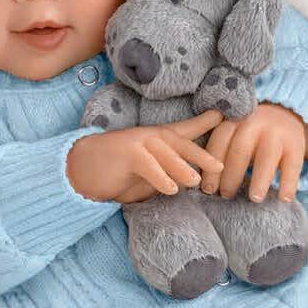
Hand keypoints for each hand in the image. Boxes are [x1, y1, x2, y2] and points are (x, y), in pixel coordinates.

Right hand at [67, 109, 225, 203]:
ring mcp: (138, 142)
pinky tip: (171, 189)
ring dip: (182, 168)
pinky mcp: (126, 153)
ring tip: (196, 181)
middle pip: (181, 143)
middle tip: (220, 165)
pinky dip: (160, 178)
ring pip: (166, 154)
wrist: (82, 168)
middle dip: (202, 153)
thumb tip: (193, 180)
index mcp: (159, 140)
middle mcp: (151, 137)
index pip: (185, 130)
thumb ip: (168, 175)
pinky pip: (147, 166)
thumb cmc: (119, 174)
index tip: (224, 117)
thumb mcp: (149, 176)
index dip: (205, 122)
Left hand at [199, 102, 307, 202]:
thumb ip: (220, 149)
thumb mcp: (233, 131)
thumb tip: (204, 186)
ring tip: (254, 198)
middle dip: (231, 175)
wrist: (285, 111)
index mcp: (234, 120)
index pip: (220, 142)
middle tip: (226, 195)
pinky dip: (288, 183)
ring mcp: (277, 132)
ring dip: (260, 179)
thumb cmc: (249, 133)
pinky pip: (293, 165)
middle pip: (241, 149)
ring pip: (267, 156)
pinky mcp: (296, 143)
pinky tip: (284, 199)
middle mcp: (255, 122)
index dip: (213, 167)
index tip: (208, 189)